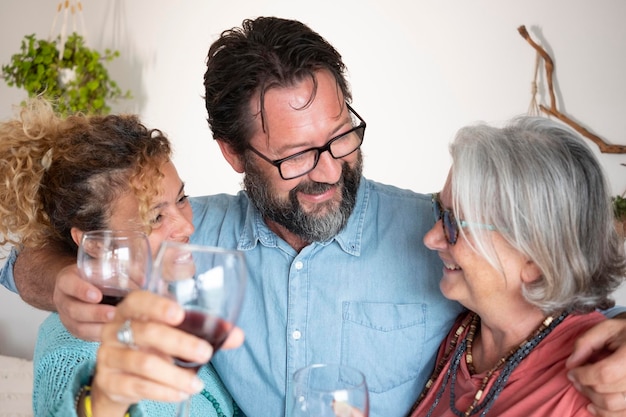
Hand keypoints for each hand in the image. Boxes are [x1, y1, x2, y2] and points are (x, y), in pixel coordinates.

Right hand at [53, 264, 113, 340]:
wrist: (76, 288)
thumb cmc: (92, 276)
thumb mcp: (99, 267)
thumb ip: (118, 269)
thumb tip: (143, 279)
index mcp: (67, 280)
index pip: (69, 284)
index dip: (81, 290)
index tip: (97, 295)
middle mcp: (63, 300)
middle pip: (74, 309)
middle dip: (95, 313)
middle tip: (113, 313)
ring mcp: (67, 318)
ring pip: (79, 326)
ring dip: (99, 328)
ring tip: (117, 325)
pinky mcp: (75, 330)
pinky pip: (85, 337)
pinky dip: (100, 336)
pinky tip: (115, 334)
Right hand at [91, 291, 243, 412]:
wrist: (118, 378)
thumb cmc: (151, 347)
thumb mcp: (173, 334)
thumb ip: (204, 332)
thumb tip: (237, 336)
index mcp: (131, 310)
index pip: (138, 301)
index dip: (157, 306)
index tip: (179, 314)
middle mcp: (115, 330)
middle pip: (146, 333)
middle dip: (180, 344)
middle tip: (205, 354)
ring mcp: (109, 356)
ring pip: (143, 363)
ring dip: (175, 375)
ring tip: (196, 384)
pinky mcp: (109, 381)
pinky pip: (138, 386)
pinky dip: (163, 391)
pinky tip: (180, 393)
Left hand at [567, 318, 625, 416]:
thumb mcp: (607, 328)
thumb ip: (586, 342)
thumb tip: (570, 364)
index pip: (604, 374)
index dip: (583, 375)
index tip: (571, 372)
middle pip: (606, 391)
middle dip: (584, 385)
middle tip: (576, 377)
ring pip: (613, 405)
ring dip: (592, 398)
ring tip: (584, 387)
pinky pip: (623, 415)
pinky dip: (605, 414)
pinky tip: (593, 406)